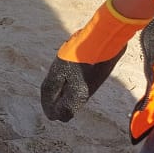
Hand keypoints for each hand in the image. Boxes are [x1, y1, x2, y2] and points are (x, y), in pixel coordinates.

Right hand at [40, 0, 149, 120]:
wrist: (106, 35)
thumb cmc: (92, 63)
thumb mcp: (81, 88)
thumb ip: (70, 103)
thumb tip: (61, 116)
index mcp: (57, 73)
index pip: (47, 92)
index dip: (48, 105)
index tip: (52, 117)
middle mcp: (61, 65)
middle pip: (54, 84)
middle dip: (55, 99)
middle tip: (60, 110)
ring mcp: (72, 59)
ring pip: (64, 77)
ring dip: (65, 90)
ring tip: (71, 99)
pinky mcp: (83, 55)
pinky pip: (75, 71)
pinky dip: (75, 81)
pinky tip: (84, 83)